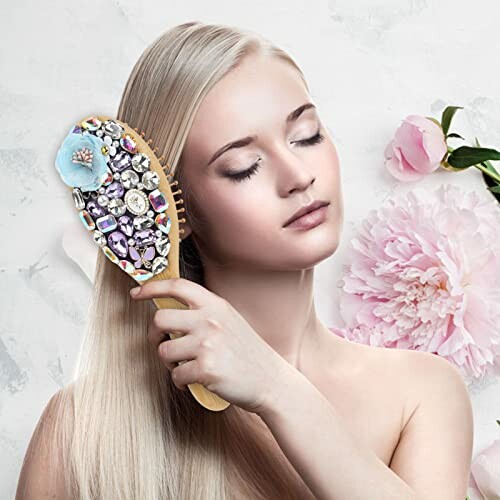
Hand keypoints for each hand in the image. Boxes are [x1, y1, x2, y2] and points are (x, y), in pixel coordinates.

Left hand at [130, 278, 287, 413]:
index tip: (136, 293)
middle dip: (155, 335)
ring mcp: (208, 344)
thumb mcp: (229, 320)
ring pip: (163, 351)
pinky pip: (176, 376)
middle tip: (163, 344)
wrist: (270, 379)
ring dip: (169, 363)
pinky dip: (181, 382)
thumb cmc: (247, 352)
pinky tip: (194, 381)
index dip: (152, 287)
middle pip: (160, 319)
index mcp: (215, 305)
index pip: (177, 286)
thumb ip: (203, 312)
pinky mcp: (206, 369)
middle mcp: (210, 320)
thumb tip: (168, 313)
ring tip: (186, 366)